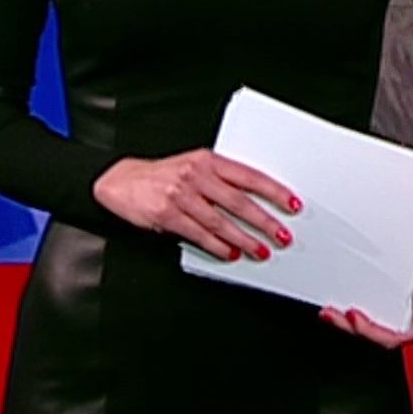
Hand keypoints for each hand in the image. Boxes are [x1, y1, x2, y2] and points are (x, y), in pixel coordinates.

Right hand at [92, 150, 299, 261]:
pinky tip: (231, 253)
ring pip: (221, 222)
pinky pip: (199, 234)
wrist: (120, 181)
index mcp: (208, 160)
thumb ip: (220, 179)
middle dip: (264, 222)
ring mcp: (182, 195)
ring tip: (260, 250)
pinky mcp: (167, 215)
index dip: (274, 191)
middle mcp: (197, 175)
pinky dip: (218, 246)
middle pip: (239, 202)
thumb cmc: (162, 174)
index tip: (292, 204)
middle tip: (282, 235)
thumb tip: (254, 201)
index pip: (250, 176)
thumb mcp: (193, 166)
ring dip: (244, 239)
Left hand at [319, 261, 412, 348]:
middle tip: (330, 313)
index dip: (371, 330)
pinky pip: (389, 323)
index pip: (395, 336)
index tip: (355, 314)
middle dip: (353, 328)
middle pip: (382, 337)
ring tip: (335, 312)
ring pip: (383, 332)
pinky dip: (371, 317)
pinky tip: (359, 310)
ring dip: (358, 324)